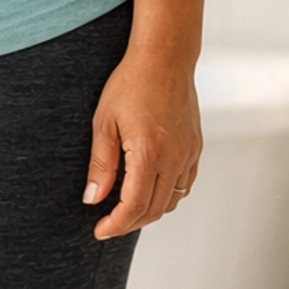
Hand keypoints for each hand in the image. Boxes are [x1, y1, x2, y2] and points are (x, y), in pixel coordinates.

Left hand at [83, 49, 201, 239]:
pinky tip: (149, 190)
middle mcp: (174, 158)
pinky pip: (185, 184)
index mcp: (149, 153)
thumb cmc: (131, 84)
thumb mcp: (104, 123)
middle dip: (129, 223)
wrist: (165, 58)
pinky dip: (167, 196)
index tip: (99, 230)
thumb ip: (101, 165)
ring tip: (126, 210)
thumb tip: (92, 199)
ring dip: (149, 212)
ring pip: (172, 201)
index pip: (134, 206)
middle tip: (108, 224)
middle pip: (154, 210)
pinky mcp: (196, 147)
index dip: (115, 224)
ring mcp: (189, 154)